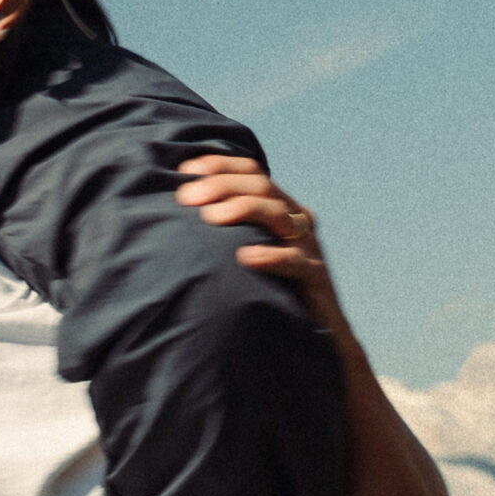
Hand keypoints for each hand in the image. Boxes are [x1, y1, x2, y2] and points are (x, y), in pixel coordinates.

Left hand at [177, 153, 350, 343]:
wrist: (314, 330)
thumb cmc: (270, 286)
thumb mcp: (247, 248)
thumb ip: (224, 227)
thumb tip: (179, 210)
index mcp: (279, 206)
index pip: (251, 171)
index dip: (220, 165)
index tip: (186, 170)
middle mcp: (296, 219)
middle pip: (261, 186)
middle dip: (221, 185)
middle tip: (186, 197)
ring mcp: (308, 246)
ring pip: (278, 214)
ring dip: (242, 209)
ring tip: (210, 217)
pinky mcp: (315, 276)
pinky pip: (295, 260)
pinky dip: (270, 256)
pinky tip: (244, 257)